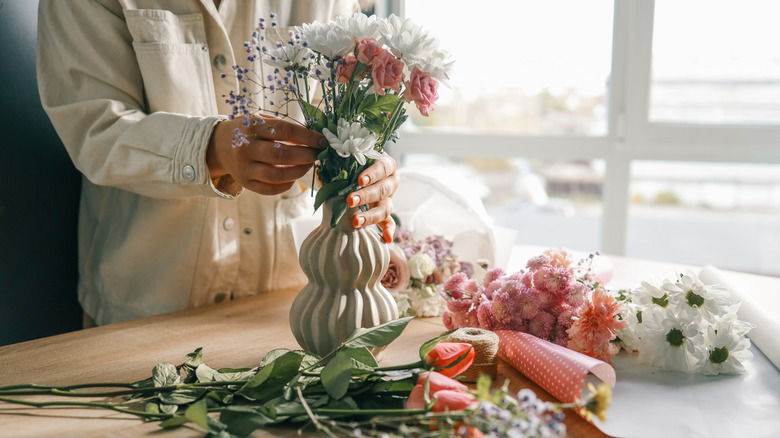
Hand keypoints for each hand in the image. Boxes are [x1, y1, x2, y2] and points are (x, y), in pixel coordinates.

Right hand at [207, 114, 325, 194]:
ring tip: (308, 165)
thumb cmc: (249, 130)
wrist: (220, 145)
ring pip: (277, 175)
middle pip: (282, 155)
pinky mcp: (245, 183)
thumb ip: (283, 127)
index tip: (322, 141)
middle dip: (306, 155)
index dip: (307, 137)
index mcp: (252, 127)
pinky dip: (286, 185)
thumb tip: (313, 138)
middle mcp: (246, 148)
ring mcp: (245, 168)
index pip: (285, 131)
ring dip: (299, 171)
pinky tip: (294, 177)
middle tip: (318, 154)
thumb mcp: (261, 120)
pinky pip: (269, 189)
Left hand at [347, 153, 397, 242]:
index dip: (373, 174)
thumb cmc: (351, 164)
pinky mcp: (385, 212)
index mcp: (385, 165)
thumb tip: (321, 166)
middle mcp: (390, 182)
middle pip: (383, 189)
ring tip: (355, 221)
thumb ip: (340, 161)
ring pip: (385, 208)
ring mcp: (389, 198)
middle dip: (366, 196)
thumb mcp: (347, 160)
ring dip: (370, 215)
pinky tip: (386, 239)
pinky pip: (389, 222)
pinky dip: (389, 230)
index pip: (382, 167)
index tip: (360, 180)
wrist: (354, 173)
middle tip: (350, 201)